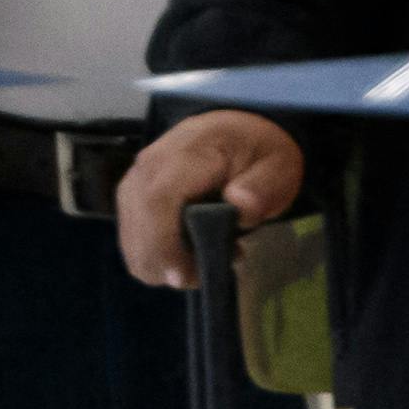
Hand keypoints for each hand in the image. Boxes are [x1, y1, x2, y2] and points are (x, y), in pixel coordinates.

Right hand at [119, 109, 307, 293]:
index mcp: (188, 152)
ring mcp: (136, 181)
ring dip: (161, 264)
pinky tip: (185, 254)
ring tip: (200, 261)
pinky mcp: (132, 197)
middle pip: (137, 224)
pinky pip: (132, 239)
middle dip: (164, 264)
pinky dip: (155, 257)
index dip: (162, 243)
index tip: (184, 275)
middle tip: (203, 274)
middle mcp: (150, 164)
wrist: (237, 133)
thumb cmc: (257, 152)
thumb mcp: (278, 167)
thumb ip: (263, 188)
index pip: (157, 199)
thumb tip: (240, 206)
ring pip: (130, 239)